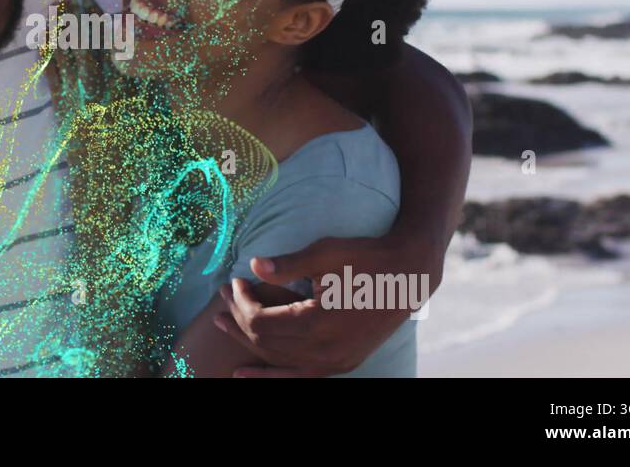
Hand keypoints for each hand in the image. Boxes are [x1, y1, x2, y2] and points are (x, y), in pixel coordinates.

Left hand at [214, 235, 426, 376]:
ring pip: (278, 361)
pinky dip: (271, 376)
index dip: (241, 303)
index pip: (262, 322)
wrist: (408, 275)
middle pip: (266, 343)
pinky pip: (298, 377)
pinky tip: (244, 374)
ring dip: (248, 344)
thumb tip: (253, 264)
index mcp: (320, 323)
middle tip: (221, 299)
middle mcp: (326, 351)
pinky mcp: (342, 364)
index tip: (234, 281)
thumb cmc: (366, 257)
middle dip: (239, 320)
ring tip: (224, 326)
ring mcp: (336, 362)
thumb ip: (288, 263)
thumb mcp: (327, 253)